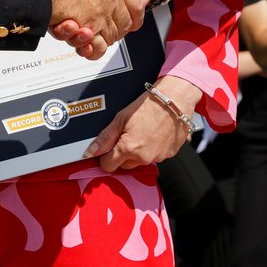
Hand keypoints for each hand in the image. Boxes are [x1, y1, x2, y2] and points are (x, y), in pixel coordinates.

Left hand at [82, 77, 198, 171]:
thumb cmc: (149, 105)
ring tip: (143, 132)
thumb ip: (106, 137)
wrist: (175, 100)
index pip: (108, 166)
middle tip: (128, 134)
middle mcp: (143, 157)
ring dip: (138, 152)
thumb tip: (91, 151)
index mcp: (128, 148)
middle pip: (124, 165)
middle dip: (122, 154)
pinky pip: (155, 156)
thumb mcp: (121, 117)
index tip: (108, 147)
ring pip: (140, 161)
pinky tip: (154, 134)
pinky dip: (153, 148)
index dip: (105, 156)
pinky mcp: (169, 154)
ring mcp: (158, 157)